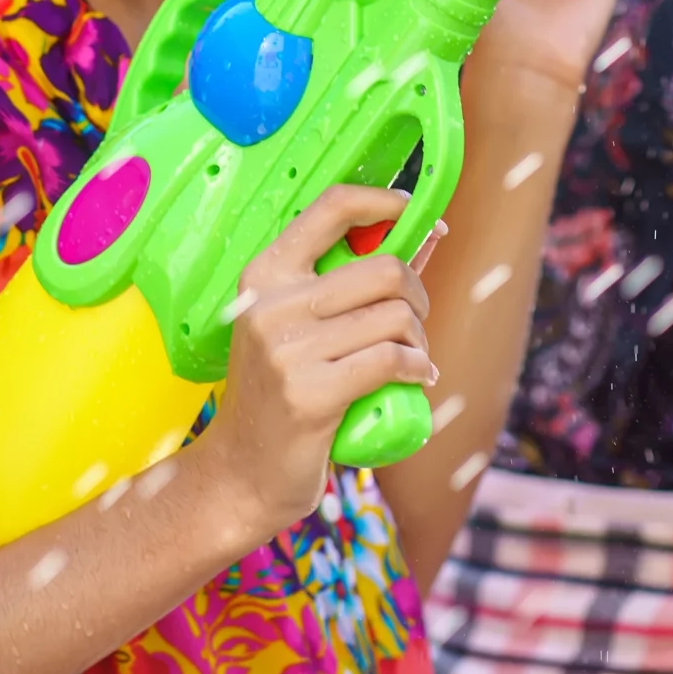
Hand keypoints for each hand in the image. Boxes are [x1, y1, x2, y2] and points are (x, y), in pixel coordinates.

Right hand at [189, 186, 435, 545]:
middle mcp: (270, 304)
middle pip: (384, 268)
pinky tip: (419, 379)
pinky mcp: (309, 394)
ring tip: (413, 360)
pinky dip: (419, 369)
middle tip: (414, 327)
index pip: (331, 206)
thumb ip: (360, 281)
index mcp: (264, 274)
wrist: (240, 473)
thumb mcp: (303, 328)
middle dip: (418, 296)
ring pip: (396, 317)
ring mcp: (287, 349)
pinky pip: (393, 361)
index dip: (384, 200)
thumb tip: (431, 231)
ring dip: (420, 341)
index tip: (416, 214)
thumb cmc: (283, 394)